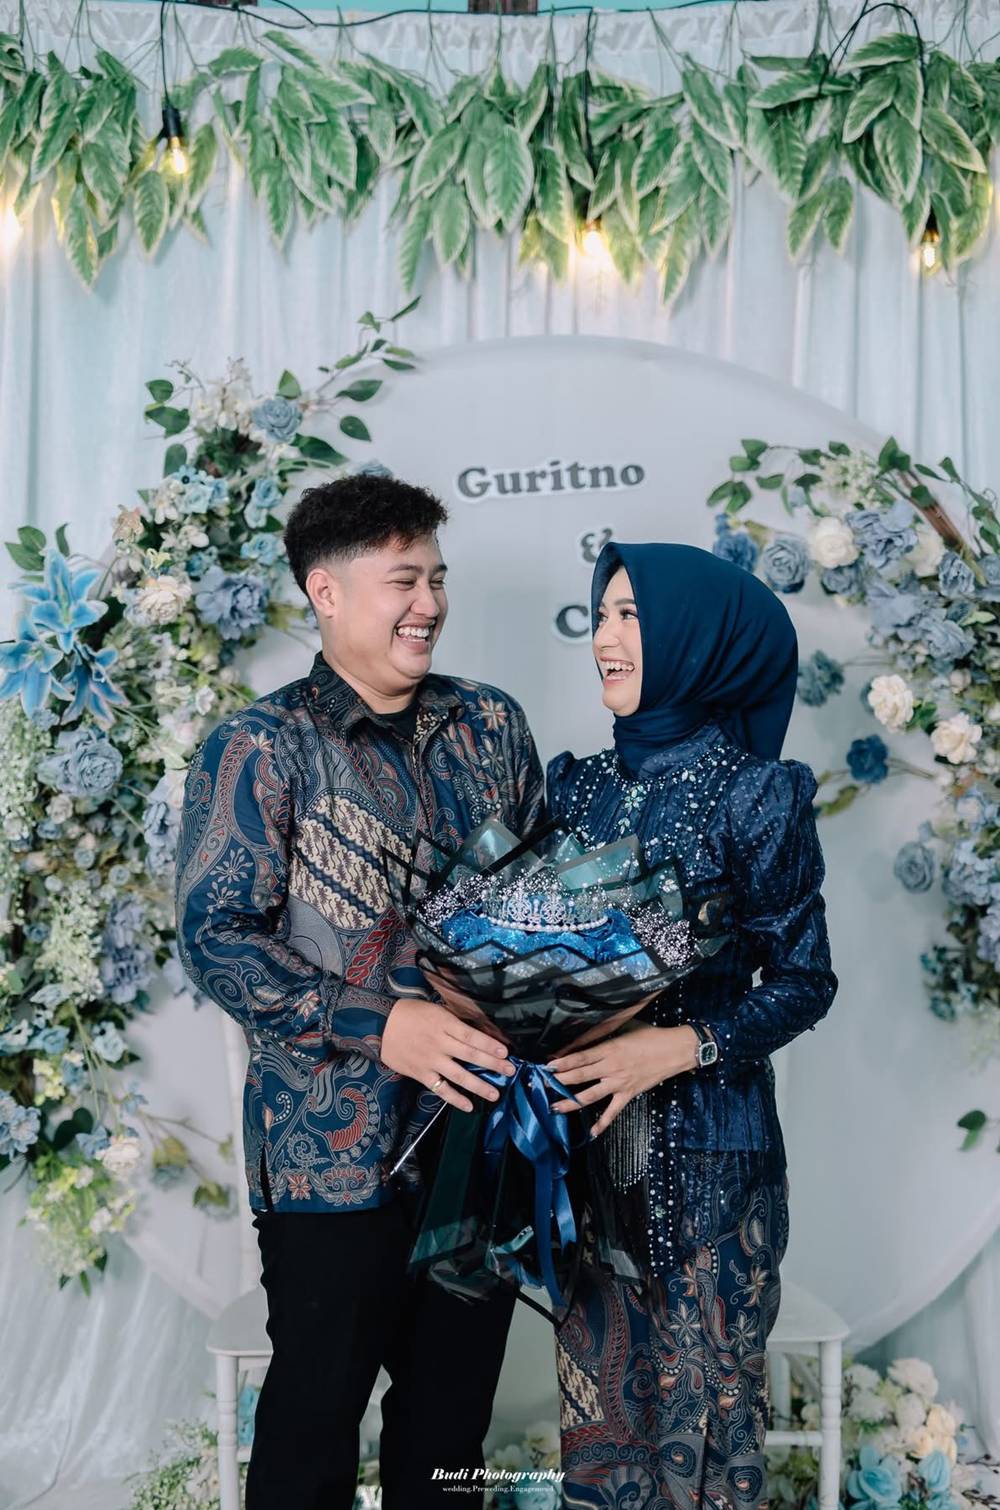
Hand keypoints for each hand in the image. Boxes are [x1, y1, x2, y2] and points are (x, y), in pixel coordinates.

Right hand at [381, 996, 514, 1112]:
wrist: (380, 1025)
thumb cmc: (410, 1014)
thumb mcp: (435, 1009)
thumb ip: (454, 1021)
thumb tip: (477, 1030)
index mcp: (444, 1023)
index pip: (471, 1036)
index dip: (489, 1045)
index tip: (505, 1052)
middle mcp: (439, 1043)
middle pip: (470, 1055)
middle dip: (493, 1064)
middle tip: (510, 1071)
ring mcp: (430, 1060)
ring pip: (459, 1075)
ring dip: (479, 1086)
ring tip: (494, 1094)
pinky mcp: (421, 1074)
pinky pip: (440, 1089)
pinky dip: (455, 1098)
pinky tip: (468, 1106)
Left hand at [545, 1024, 699, 1136]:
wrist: (674, 1050)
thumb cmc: (650, 1035)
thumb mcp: (626, 1026)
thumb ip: (605, 1031)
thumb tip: (585, 1032)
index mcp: (610, 1048)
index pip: (581, 1056)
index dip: (563, 1061)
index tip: (547, 1065)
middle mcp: (612, 1067)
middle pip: (580, 1076)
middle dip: (559, 1080)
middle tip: (541, 1084)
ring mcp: (620, 1083)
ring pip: (590, 1095)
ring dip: (571, 1102)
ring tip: (555, 1107)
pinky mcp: (629, 1093)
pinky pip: (613, 1111)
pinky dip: (603, 1123)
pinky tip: (592, 1133)